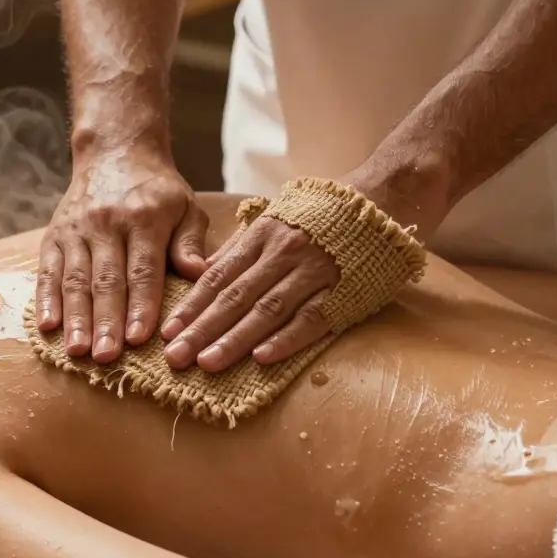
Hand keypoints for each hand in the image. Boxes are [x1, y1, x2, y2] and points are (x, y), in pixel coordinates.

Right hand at [37, 151, 209, 363]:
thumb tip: (198, 273)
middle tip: (106, 357)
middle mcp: (106, 223)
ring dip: (75, 318)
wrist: (114, 152)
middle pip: (105, 279)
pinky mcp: (53, 235)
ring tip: (77, 351)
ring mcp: (76, 230)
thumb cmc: (157, 190)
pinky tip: (47, 327)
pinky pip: (47, 271)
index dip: (140, 305)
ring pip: (74, 280)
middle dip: (105, 321)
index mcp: (144, 218)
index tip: (139, 338)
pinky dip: (46, 300)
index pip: (143, 269)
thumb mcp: (185, 207)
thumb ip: (190, 242)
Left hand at [160, 160, 450, 372]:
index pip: (218, 276)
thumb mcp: (279, 218)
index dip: (191, 305)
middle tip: (174, 357)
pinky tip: (262, 358)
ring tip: (207, 363)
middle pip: (234, 296)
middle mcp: (283, 252)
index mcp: (264, 235)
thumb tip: (205, 272)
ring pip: (267, 310)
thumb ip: (245, 247)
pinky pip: (312, 317)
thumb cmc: (327, 212)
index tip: (167, 331)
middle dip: (201, 329)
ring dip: (234, 339)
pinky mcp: (345, 289)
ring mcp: (314, 271)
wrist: (388, 194)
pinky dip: (286, 339)